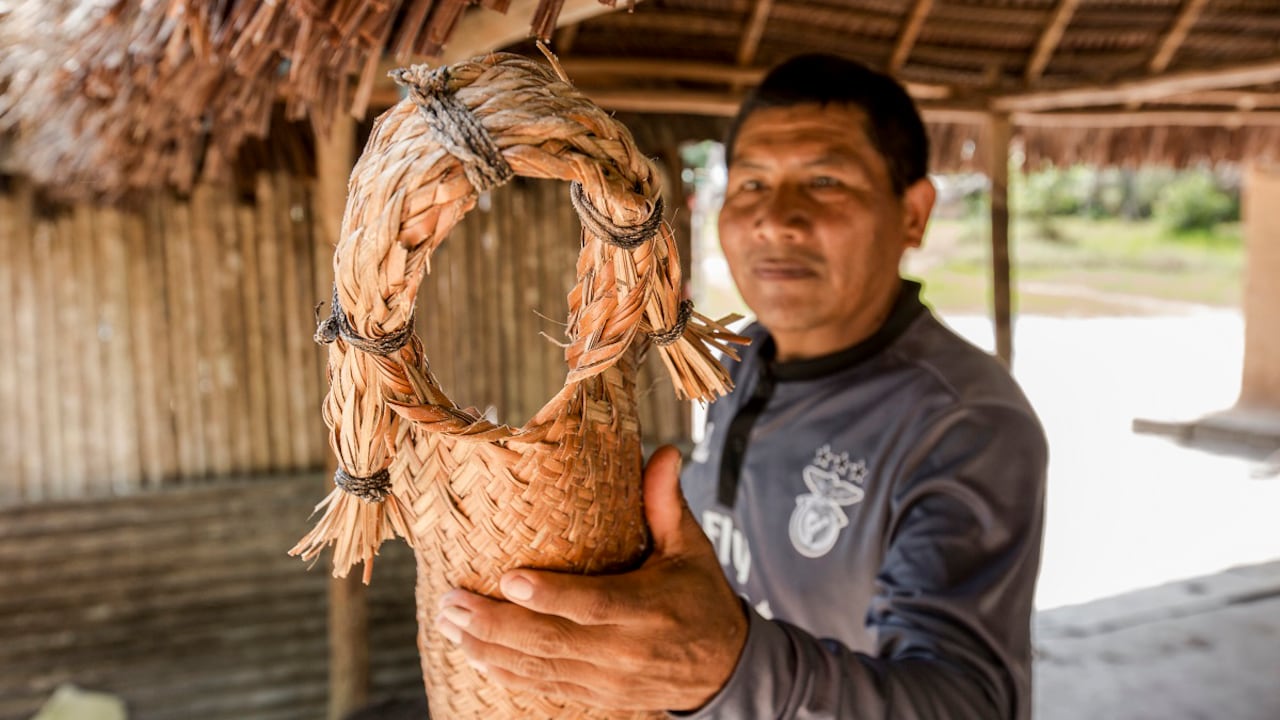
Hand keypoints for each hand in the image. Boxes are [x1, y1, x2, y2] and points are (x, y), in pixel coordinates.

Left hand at [435, 445, 748, 711]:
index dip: (550, 597)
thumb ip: (667, 503)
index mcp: (650, 611)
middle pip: (553, 643)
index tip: (508, 578)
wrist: (725, 668)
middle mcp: (626, 652)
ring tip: (450, 624)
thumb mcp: (691, 548)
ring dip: (489, 649)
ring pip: (540, 671)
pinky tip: (474, 653)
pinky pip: (545, 690)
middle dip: (495, 624)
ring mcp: (609, 681)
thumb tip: (663, 450)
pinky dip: (506, 675)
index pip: (594, 606)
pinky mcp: (598, 698)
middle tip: (452, 602)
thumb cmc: (701, 598)